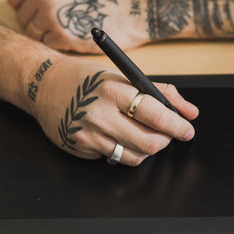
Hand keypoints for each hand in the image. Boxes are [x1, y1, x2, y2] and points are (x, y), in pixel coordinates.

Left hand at [6, 0, 146, 52]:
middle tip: (56, 26)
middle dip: (35, 24)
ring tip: (68, 30)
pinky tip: (74, 37)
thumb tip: (23, 5)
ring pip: (33, 33)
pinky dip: (58, 45)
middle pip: (22, 18)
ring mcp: (50, 15)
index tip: (34, 13)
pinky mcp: (60, 35)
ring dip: (47, 35)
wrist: (133, 10)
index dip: (24, 7)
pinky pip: (46, 45)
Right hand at [28, 56, 197, 166]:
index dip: (176, 125)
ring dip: (145, 149)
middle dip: (163, 141)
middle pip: (147, 142)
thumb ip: (159, 91)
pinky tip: (113, 135)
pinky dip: (122, 149)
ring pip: (133, 156)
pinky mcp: (80, 148)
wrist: (42, 86)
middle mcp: (100, 114)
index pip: (155, 113)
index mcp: (113, 90)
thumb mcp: (121, 76)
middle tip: (165, 135)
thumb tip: (190, 111)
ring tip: (140, 134)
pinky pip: (113, 158)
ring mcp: (88, 134)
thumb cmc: (85, 79)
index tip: (187, 129)